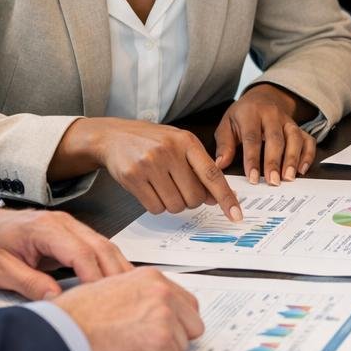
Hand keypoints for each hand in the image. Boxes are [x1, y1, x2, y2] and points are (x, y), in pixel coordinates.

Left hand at [0, 204, 133, 300]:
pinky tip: (116, 281)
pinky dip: (110, 263)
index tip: (101, 299)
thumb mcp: (1, 271)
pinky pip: (99, 246)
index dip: (94, 276)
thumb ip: (30, 284)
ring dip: (117, 268)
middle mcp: (63, 222)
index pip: (80, 252)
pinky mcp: (74, 233)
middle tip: (126, 299)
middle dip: (115, 273)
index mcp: (44, 228)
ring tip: (128, 293)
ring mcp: (71, 225)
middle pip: (101, 246)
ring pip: (105, 245)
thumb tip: (57, 300)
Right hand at [53, 268, 204, 350]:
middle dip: (176, 336)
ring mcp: (164, 316)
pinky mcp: (161, 341)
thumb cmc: (77, 313)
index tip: (168, 328)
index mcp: (151, 278)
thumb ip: (141, 294)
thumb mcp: (113, 288)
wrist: (63, 331)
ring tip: (134, 347)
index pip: (187, 303)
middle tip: (151, 343)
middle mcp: (162, 293)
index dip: (178, 320)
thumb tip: (157, 307)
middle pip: (193, 324)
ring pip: (183, 344)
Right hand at [63, 117, 239, 217]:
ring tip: (163, 186)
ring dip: (173, 204)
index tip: (236, 214)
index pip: (212, 174)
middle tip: (180, 189)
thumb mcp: (180, 145)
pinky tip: (150, 189)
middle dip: (191, 201)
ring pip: (175, 205)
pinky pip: (155, 207)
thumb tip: (217, 198)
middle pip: (194, 197)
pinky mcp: (133, 177)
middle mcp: (170, 151)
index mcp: (187, 142)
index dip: (226, 197)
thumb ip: (200, 168)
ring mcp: (150, 164)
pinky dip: (156, 205)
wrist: (113, 136)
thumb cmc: (152, 142)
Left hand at [217, 84, 315, 185]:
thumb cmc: (242, 115)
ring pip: (294, 138)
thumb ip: (224, 144)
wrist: (263, 97)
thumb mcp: (227, 124)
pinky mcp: (299, 127)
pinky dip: (308, 154)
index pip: (252, 137)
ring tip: (288, 178)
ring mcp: (288, 121)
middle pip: (275, 139)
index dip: (252, 159)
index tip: (252, 177)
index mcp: (251, 113)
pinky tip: (302, 169)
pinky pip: (308, 139)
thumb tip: (220, 164)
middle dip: (274, 161)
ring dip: (293, 159)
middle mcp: (272, 115)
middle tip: (273, 181)